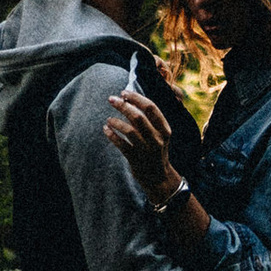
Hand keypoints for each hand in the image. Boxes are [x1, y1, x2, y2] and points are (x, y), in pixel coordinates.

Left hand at [103, 84, 178, 207]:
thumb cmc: (156, 151)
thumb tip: (129, 99)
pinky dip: (112, 135)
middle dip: (123, 106)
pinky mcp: (136, 160)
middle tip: (111, 99)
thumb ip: (148, 119)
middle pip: (138, 117)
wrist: (159, 178)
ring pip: (129, 131)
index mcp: (164, 129)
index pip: (151, 108)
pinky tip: (106, 129)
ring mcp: (146, 150)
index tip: (124, 92)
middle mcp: (157, 139)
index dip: (136, 98)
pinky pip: (121, 145)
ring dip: (116, 121)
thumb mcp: (160, 135)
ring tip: (108, 119)